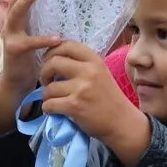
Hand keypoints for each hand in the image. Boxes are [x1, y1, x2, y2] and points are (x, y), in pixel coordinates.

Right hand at [0, 0, 60, 135]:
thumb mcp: (32, 29)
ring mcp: (11, 36)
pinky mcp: (15, 51)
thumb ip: (37, 14)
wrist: (17, 80)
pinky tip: (57, 37)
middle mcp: (11, 22)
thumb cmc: (29, 54)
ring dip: (27, 0)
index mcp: (17, 15)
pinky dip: (43, 40)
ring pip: (16, 13)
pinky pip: (29, 43)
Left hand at [40, 40, 150, 164]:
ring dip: (46, 95)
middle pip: (53, 62)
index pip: (67, 45)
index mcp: (95, 61)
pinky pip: (49, 104)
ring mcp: (81, 89)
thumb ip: (82, 64)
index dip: (53, 51)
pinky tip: (53, 110)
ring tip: (53, 99)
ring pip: (49, 87)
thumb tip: (54, 59)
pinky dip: (47, 108)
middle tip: (47, 81)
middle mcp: (88, 71)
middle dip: (44, 72)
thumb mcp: (100, 73)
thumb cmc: (109, 98)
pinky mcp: (75, 106)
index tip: (50, 61)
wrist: (122, 122)